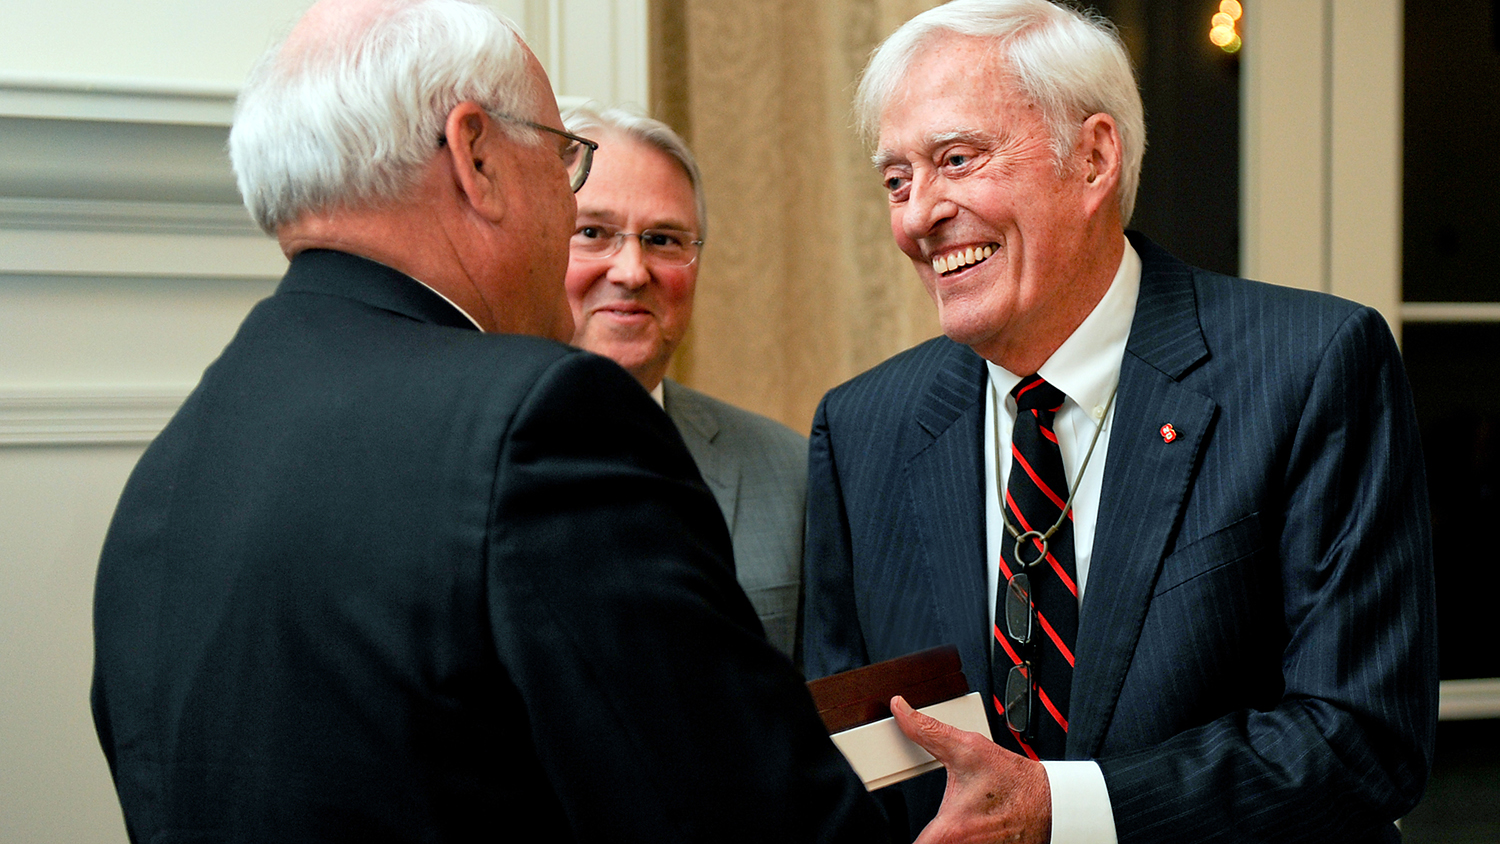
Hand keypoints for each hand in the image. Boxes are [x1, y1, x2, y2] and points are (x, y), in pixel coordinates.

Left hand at [891, 695, 1050, 843]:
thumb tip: (901, 711)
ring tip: (955, 817)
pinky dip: (957, 839)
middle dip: (925, 832)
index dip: (893, 838)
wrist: (1048, 802)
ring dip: (940, 836)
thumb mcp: (968, 749)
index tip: (882, 830)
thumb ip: (928, 731)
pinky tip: (967, 825)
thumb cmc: (1013, 781)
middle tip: (933, 814)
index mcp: (949, 830)